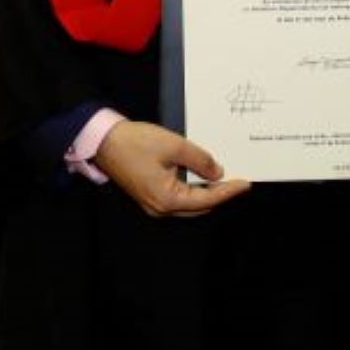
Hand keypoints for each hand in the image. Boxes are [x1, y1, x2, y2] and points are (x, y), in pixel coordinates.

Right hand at [94, 120, 250, 218]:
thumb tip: (217, 172)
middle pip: (199, 206)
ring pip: (188, 203)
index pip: (207, 199)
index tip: (245, 183)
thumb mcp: (174, 145)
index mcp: (167, 199)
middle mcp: (160, 208)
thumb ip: (199, 160)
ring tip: (222, 177)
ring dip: (205, 192)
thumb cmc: (135, 142)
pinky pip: (177, 197)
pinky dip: (191, 189)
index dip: (228, 191)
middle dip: (219, 194)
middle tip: (237, 180)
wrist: (103, 141)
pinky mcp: (149, 195)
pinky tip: (200, 175)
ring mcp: (153, 204)